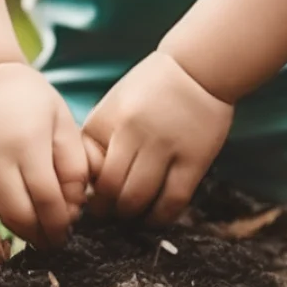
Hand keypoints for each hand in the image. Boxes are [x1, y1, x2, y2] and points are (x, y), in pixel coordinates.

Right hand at [0, 63, 87, 259]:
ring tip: (39, 243)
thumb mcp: (60, 120)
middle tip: (58, 243)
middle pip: (26, 213)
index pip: (49, 198)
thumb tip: (77, 207)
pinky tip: (2, 253)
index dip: (62, 221)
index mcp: (29, 143)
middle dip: (46, 235)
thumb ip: (73, 162)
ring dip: (24, 237)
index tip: (71, 230)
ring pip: (1, 218)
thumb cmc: (29, 99)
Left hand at [82, 51, 233, 224]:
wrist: (198, 68)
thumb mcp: (114, 107)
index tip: (93, 200)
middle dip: (107, 210)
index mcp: (107, 120)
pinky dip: (160, 217)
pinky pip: (172, 201)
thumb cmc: (150, 91)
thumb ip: (100, 141)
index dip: (88, 192)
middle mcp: (132, 132)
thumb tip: (91, 187)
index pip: (88, 171)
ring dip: (131, 215)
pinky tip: (155, 217)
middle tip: (111, 214)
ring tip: (132, 216)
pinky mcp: (194, 160)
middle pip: (110, 189)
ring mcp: (164, 146)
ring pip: (138, 198)